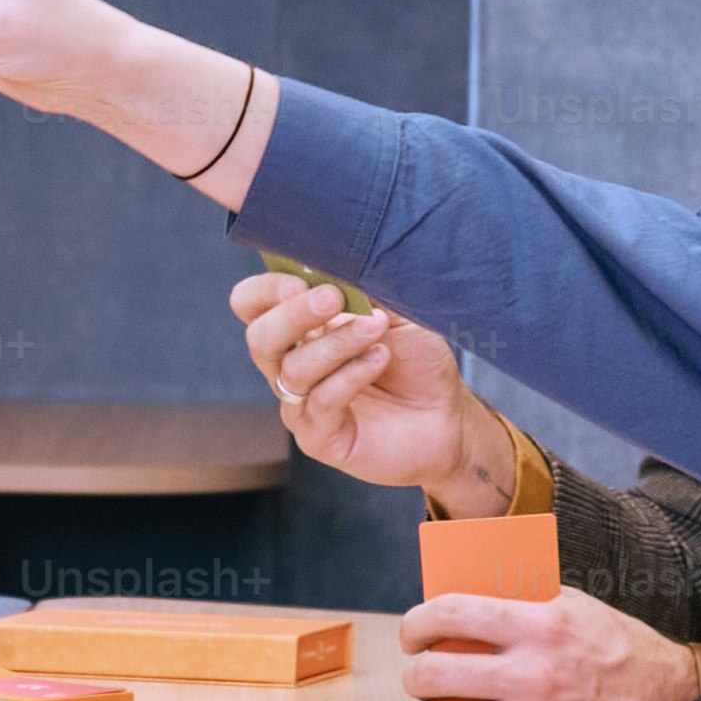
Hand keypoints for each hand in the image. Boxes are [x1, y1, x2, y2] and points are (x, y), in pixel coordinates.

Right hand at [232, 275, 513, 511]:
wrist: (448, 415)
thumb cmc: (417, 361)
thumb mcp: (394, 311)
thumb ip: (362, 290)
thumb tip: (335, 263)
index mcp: (299, 330)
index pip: (252, 305)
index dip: (266, 291)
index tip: (301, 279)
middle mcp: (290, 366)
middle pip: (260, 338)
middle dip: (294, 314)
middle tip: (333, 298)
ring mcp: (301, 405)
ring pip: (293, 369)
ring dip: (336, 343)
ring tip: (376, 328)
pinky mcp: (319, 438)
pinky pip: (321, 402)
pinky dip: (351, 375)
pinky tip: (380, 359)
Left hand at [392, 582, 700, 700]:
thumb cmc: (622, 652)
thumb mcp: (577, 608)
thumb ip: (522, 603)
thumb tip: (461, 604)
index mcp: (541, 625)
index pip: (448, 613)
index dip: (416, 623)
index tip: (414, 634)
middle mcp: (533, 674)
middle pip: (432, 674)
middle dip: (415, 675)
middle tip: (421, 676)